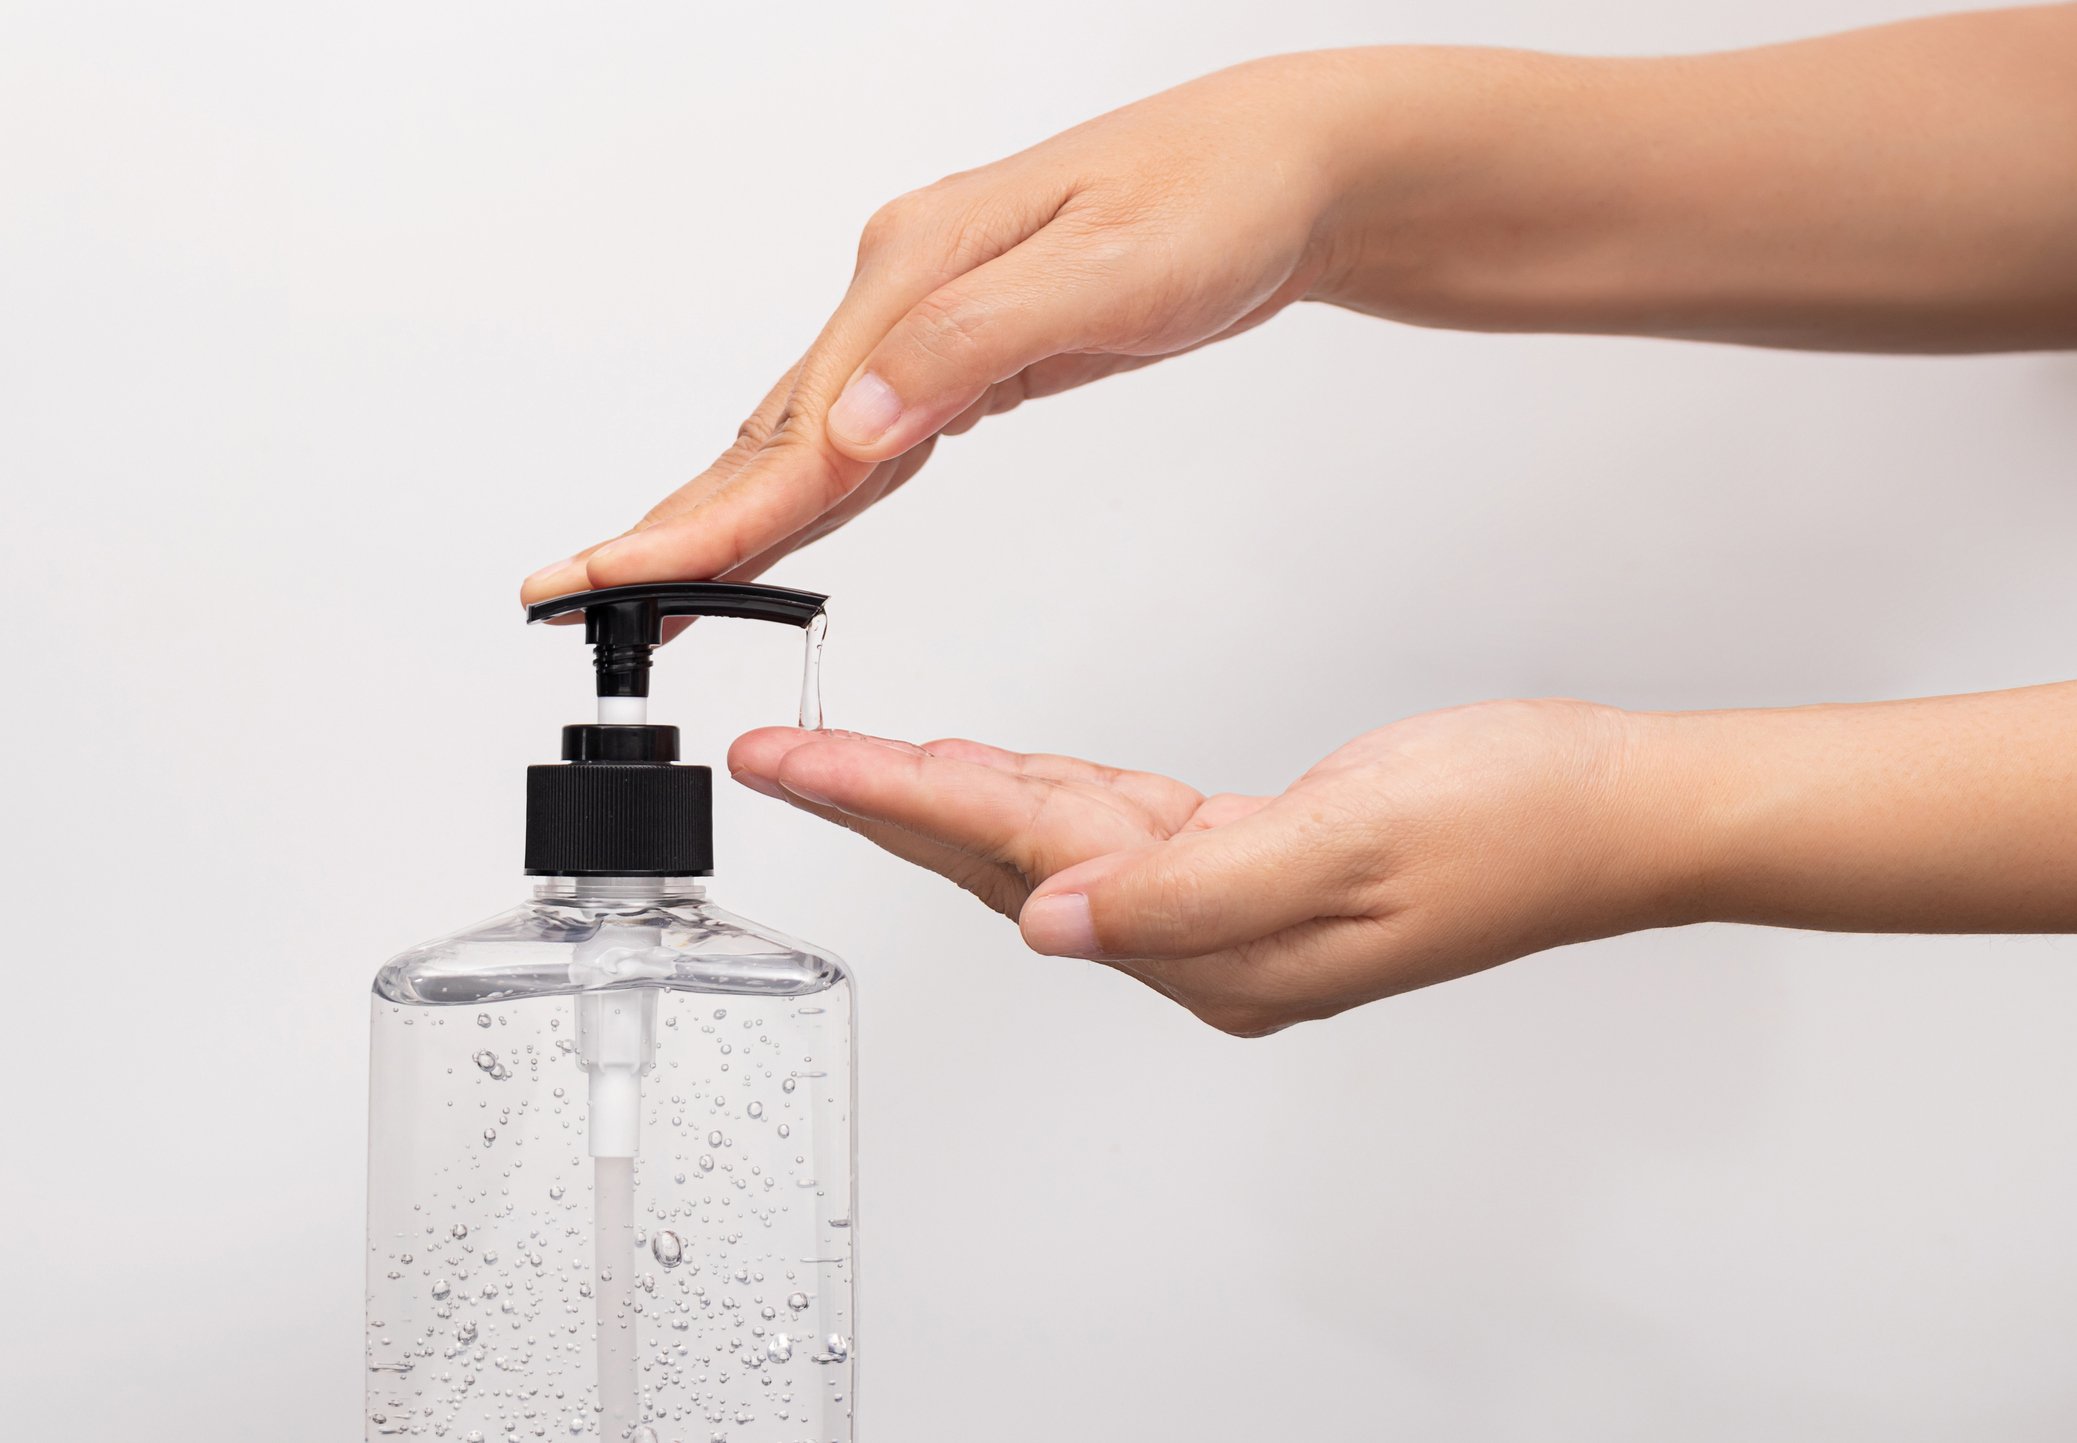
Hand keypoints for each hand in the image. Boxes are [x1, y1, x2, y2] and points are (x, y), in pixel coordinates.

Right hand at [522, 52, 1371, 601]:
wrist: (1279, 171)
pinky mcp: (959, 351)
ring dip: (726, 519)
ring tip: (648, 585)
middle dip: (676, 527)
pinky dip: (807, 494)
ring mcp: (924, 321)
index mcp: (916, 266)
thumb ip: (970, 346)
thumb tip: (854, 424)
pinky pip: (861, 438)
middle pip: (767, 436)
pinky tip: (772, 531)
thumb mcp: (1107, 273)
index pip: (794, 424)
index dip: (707, 517)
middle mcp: (901, 291)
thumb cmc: (1212, 201)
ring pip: (802, 442)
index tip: (623, 575)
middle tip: (580, 596)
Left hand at [728, 700, 1685, 1034]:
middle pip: (1006, 861)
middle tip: (779, 759)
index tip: (794, 764)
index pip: (1020, 858)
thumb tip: (1056, 925)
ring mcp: (1227, 906)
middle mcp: (1207, 940)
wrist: (1619, 811)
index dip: (895, 801)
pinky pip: (1114, 826)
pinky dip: (1042, 789)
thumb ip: (1192, 890)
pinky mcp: (1251, 860)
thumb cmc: (1516, 823)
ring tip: (850, 760)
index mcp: (1221, 946)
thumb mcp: (1353, 843)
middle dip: (885, 805)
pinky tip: (993, 769)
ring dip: (948, 797)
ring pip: (1050, 841)